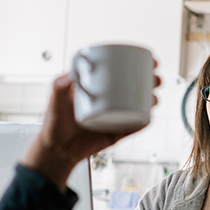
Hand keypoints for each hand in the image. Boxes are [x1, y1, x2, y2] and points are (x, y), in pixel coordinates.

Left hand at [22, 68, 159, 190]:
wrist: (55, 149)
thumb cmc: (54, 122)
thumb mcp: (55, 98)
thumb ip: (59, 84)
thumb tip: (71, 73)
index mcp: (99, 89)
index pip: (121, 73)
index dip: (137, 65)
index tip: (148, 59)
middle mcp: (110, 102)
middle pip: (135, 88)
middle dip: (150, 81)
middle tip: (155, 79)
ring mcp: (114, 118)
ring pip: (139, 107)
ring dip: (151, 101)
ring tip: (154, 98)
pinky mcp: (115, 134)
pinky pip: (134, 128)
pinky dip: (144, 123)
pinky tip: (149, 117)